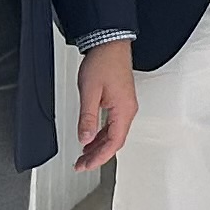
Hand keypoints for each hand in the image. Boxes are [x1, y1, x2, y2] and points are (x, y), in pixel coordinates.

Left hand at [73, 44, 137, 170]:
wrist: (110, 43)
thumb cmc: (103, 62)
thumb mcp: (90, 91)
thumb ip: (87, 117)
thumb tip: (85, 138)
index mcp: (124, 110)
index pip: (113, 143)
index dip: (99, 157)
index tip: (86, 165)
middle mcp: (128, 110)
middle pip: (115, 142)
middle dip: (98, 156)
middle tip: (81, 165)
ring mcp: (125, 106)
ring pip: (113, 134)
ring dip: (99, 147)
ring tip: (84, 156)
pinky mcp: (120, 101)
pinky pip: (112, 125)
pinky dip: (101, 135)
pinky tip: (91, 139)